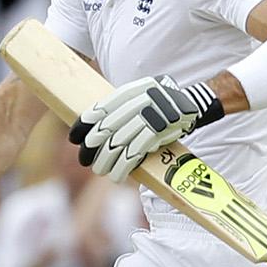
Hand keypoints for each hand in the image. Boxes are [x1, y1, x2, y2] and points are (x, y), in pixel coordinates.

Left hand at [72, 74, 223, 181]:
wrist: (192, 105)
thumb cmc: (160, 105)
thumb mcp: (141, 96)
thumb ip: (121, 107)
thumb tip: (94, 127)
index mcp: (132, 90)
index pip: (101, 108)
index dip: (84, 124)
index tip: (74, 137)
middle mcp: (139, 102)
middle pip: (107, 128)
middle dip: (92, 147)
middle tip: (84, 159)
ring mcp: (150, 117)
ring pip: (118, 143)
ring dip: (106, 161)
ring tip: (100, 170)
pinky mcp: (158, 133)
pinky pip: (134, 153)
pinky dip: (123, 167)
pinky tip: (116, 175)